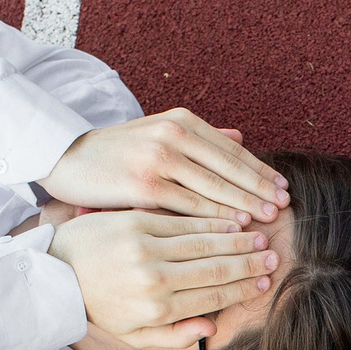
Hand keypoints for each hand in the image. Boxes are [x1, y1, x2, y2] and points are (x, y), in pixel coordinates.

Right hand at [42, 109, 288, 221]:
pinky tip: (233, 228)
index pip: (231, 149)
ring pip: (214, 187)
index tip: (281, 187)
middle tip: (284, 207)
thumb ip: (198, 136)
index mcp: (181, 121)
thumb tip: (240, 135)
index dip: (259, 169)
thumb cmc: (116, 151)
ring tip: (267, 220)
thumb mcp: (157, 132)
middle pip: (229, 167)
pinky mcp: (145, 187)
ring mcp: (159, 160)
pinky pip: (190, 206)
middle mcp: (173, 135)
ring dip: (245, 205)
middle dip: (259, 188)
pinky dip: (215, 218)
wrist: (66, 157)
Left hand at [50, 210, 274, 349]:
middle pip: (215, 267)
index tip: (265, 282)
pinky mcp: (135, 221)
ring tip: (259, 237)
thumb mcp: (133, 335)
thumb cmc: (99, 307)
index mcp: (157, 308)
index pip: (213, 295)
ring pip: (203, 241)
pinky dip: (209, 220)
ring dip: (236, 239)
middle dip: (249, 263)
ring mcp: (145, 246)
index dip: (243, 288)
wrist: (56, 273)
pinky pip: (182, 219)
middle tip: (273, 256)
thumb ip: (173, 338)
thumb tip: (211, 330)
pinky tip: (229, 219)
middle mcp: (154, 277)